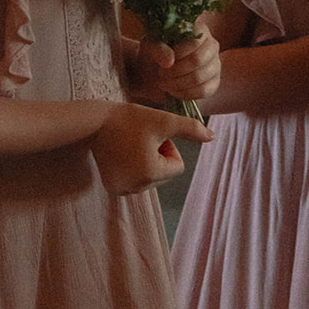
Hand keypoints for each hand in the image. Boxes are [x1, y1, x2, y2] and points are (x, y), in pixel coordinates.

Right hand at [91, 101, 213, 194]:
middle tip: (140, 138)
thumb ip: (190, 129)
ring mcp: (122, 190)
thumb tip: (213, 137)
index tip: (151, 134)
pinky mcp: (112, 188)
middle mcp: (136, 187)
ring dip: (147, 162)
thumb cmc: (130, 119)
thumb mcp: (163, 121)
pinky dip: (133, 168)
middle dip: (158, 156)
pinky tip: (121, 154)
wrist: (94, 122)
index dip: (168, 147)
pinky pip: (135, 181)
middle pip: (164, 174)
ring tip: (130, 145)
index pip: (177, 166)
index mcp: (150, 174)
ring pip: (150, 178)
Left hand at [133, 25, 220, 104]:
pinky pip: (204, 91)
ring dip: (177, 84)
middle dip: (175, 71)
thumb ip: (158, 49)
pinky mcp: (215, 82)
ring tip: (164, 83)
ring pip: (200, 77)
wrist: (157, 70)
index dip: (177, 55)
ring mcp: (215, 64)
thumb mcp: (151, 46)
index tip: (162, 63)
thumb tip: (169, 61)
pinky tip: (174, 91)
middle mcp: (212, 45)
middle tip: (161, 75)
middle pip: (197, 60)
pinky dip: (185, 94)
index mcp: (199, 30)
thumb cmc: (156, 52)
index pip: (193, 42)